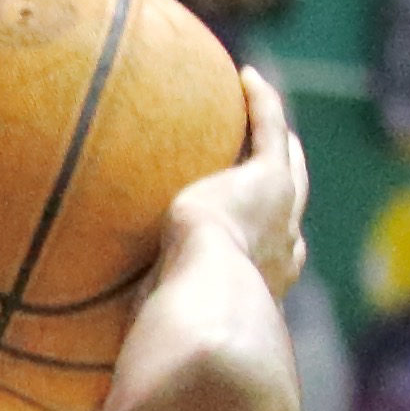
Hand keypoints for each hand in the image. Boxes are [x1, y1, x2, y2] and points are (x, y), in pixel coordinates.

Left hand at [165, 68, 307, 301]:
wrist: (205, 304)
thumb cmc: (180, 324)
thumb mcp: (166, 315)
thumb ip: (153, 310)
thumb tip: (118, 333)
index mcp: (264, 281)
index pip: (274, 251)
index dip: (268, 232)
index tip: (253, 224)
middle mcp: (283, 246)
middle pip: (292, 200)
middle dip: (286, 177)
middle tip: (275, 155)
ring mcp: (282, 208)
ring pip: (288, 160)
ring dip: (278, 134)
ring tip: (261, 107)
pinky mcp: (270, 178)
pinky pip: (270, 128)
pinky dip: (263, 103)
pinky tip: (247, 77)